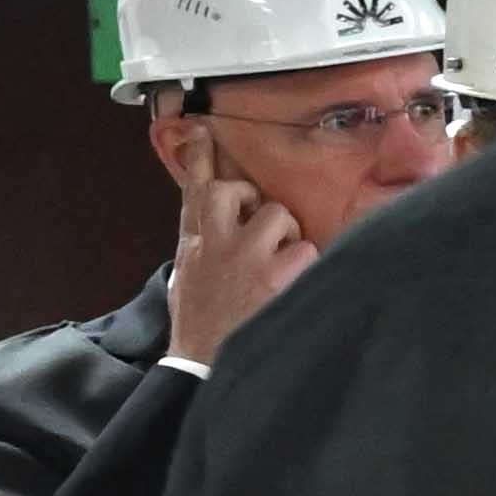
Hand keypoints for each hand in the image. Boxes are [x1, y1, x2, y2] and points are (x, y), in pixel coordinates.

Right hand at [167, 162, 322, 361]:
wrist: (204, 365)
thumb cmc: (204, 322)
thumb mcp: (190, 276)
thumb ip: (203, 243)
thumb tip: (215, 221)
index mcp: (194, 242)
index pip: (192, 189)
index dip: (198, 158)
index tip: (200, 131)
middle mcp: (214, 241)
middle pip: (231, 189)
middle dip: (251, 202)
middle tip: (260, 231)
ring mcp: (243, 255)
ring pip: (277, 215)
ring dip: (286, 237)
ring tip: (279, 268)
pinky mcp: (273, 274)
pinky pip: (305, 248)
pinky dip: (306, 266)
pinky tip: (294, 288)